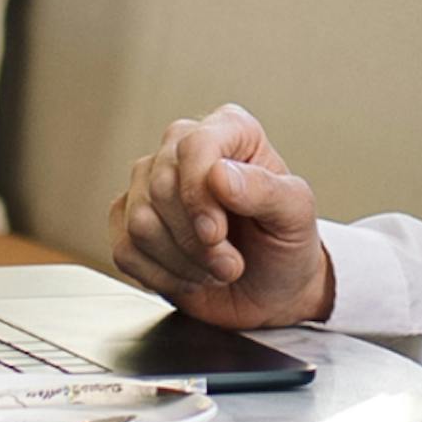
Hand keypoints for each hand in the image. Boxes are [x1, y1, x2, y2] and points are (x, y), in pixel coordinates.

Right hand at [109, 105, 332, 328]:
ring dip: (184, 262)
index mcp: (230, 131)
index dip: (199, 194)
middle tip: (231, 263)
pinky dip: (162, 277)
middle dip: (198, 241)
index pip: (194, 146)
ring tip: (215, 269)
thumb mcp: (295, 215)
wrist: (271, 290)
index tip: (217, 232)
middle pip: (161, 188)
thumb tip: (218, 174)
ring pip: (141, 223)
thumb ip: (265, 190)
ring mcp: (149, 184)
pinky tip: (191, 275)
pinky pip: (125, 250)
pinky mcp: (127, 221)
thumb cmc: (284, 243)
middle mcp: (182, 150)